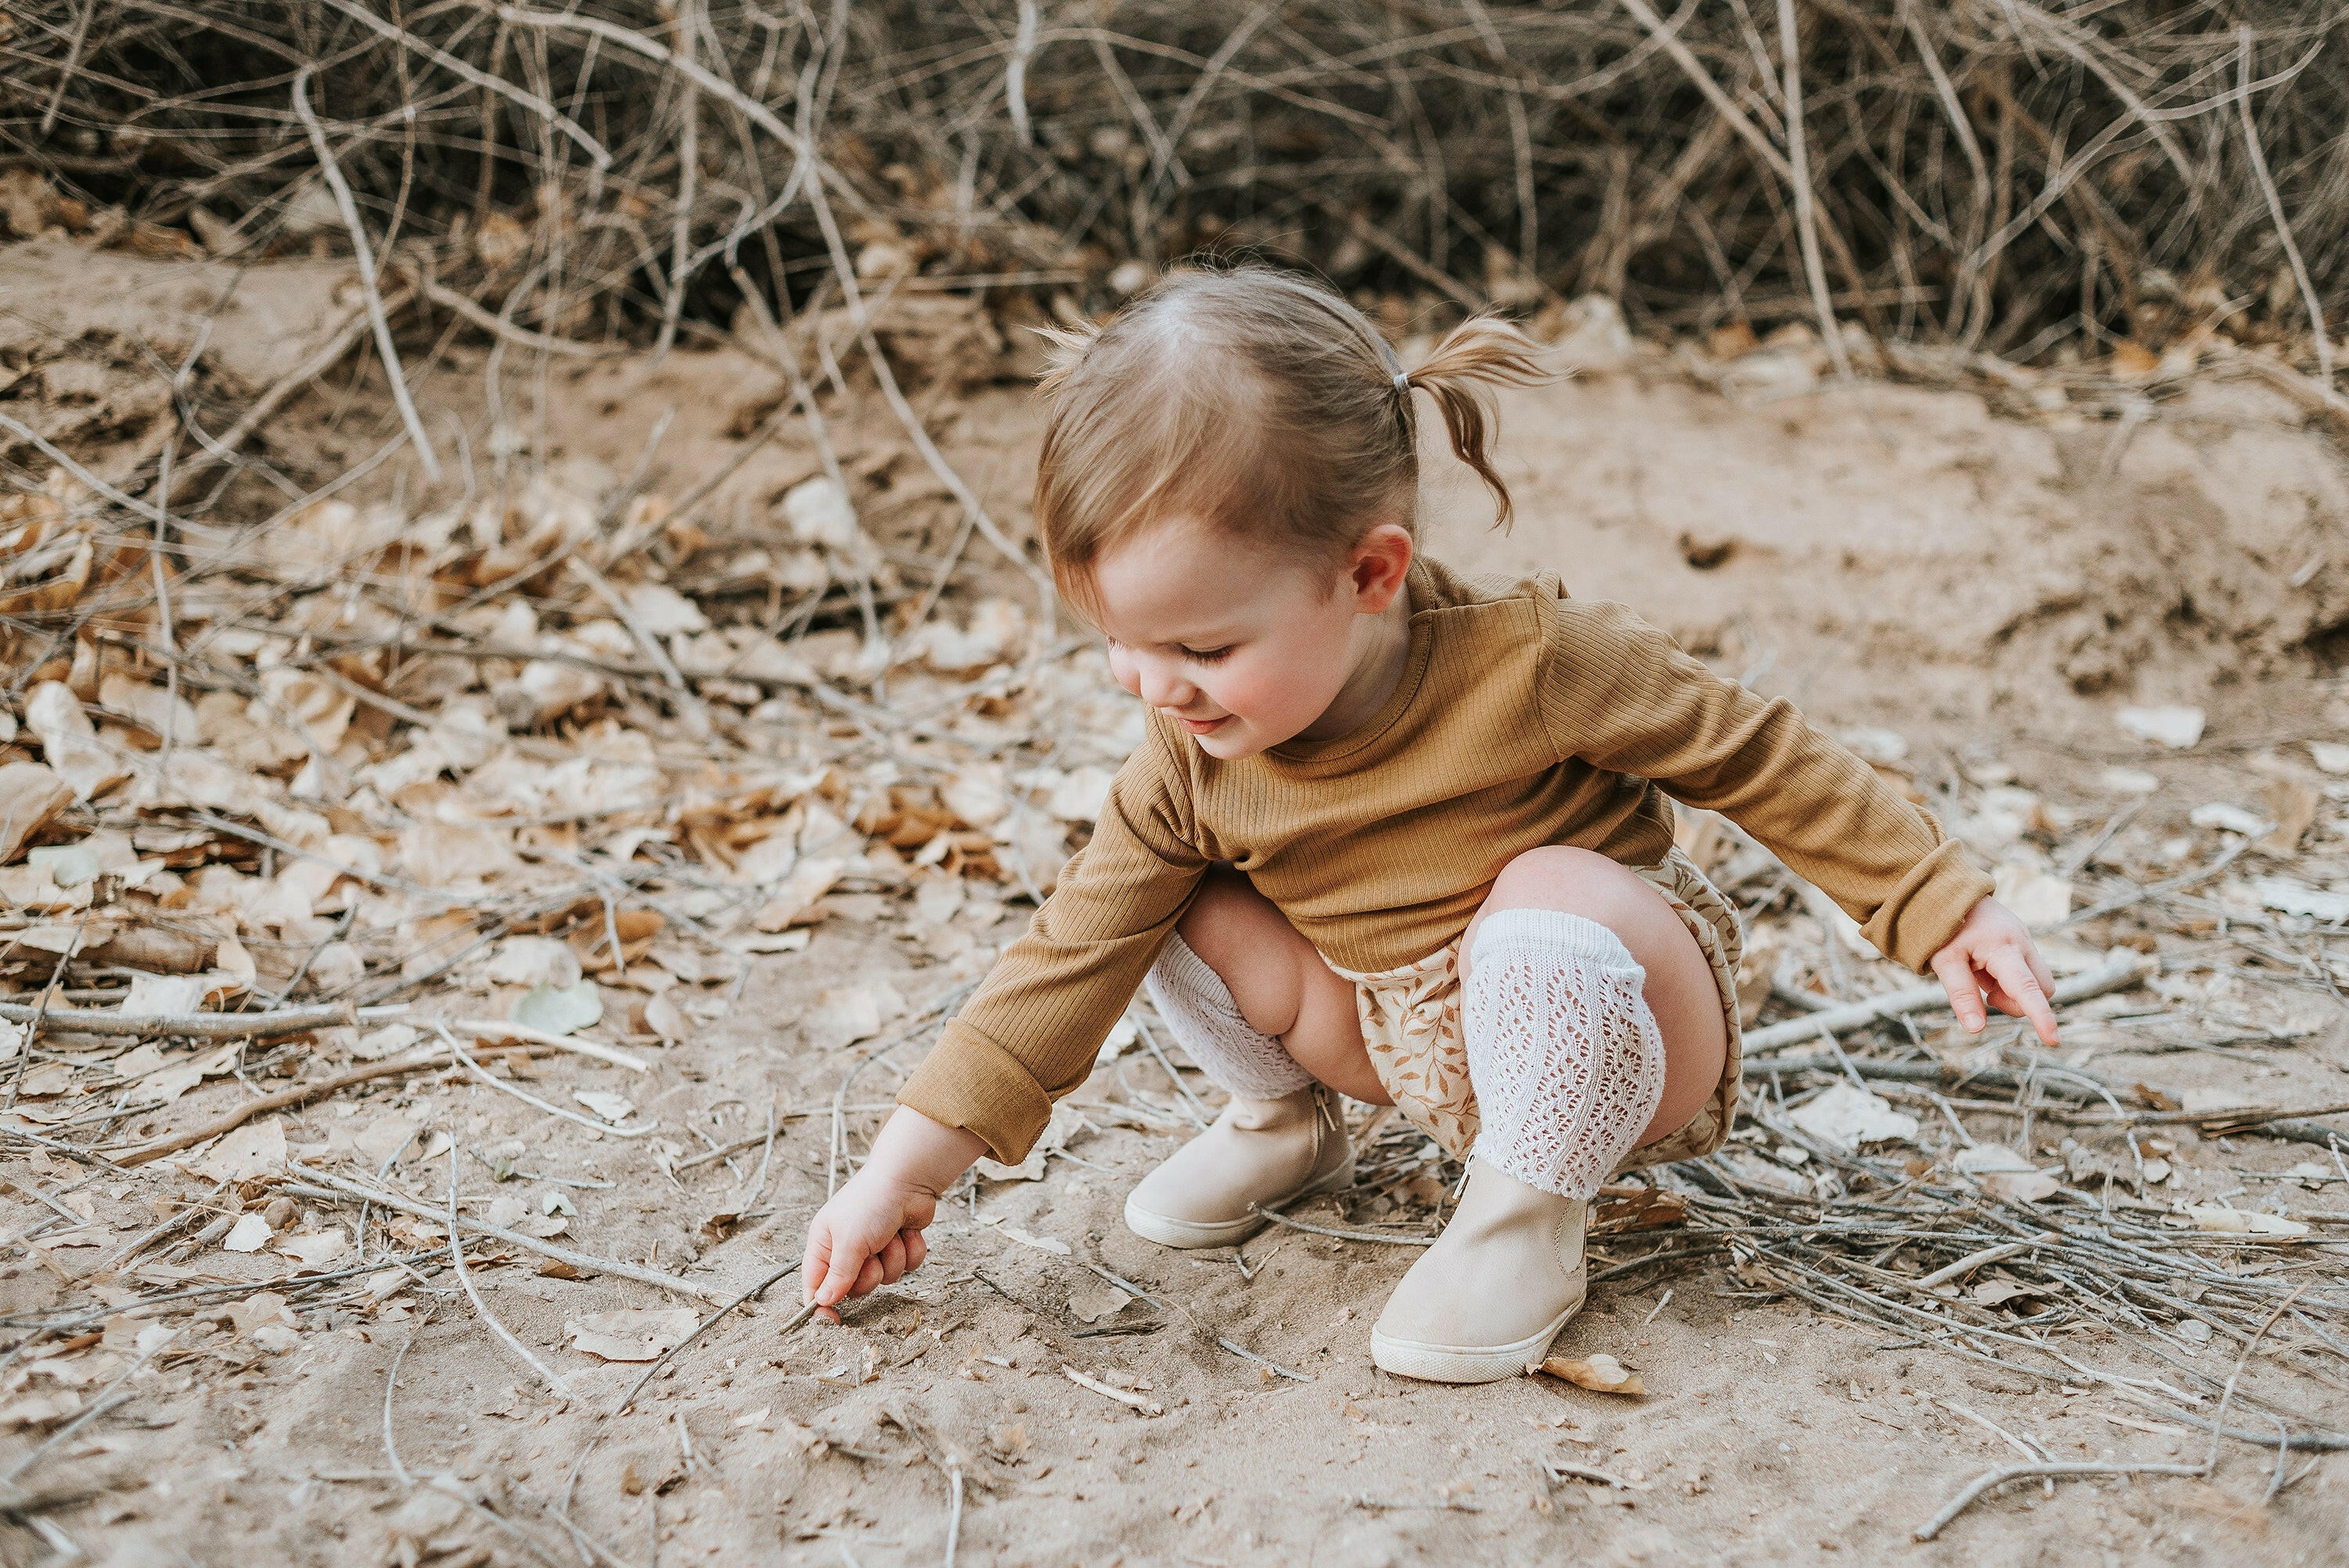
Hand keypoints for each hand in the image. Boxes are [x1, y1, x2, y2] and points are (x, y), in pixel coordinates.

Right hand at [801, 1106, 985, 1322]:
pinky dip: (910, 1251)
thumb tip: (823, 1302)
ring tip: (891, 1235)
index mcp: (824, 1243)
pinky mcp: (899, 1245)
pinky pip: (906, 1267)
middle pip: (854, 1287)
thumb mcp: (849, 1242)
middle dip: (869, 1275)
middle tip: (872, 1255)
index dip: (822, 1305)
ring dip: (892, 1259)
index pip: (815, 1284)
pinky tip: (906, 1231)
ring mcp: (874, 1247)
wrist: (908, 1178)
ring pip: (885, 1278)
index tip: (834, 1322)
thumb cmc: (871, 1203)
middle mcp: (847, 1247)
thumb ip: (838, 1275)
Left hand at [1928, 896, 2058, 1045]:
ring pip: (2036, 983)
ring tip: (1982, 976)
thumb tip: (1976, 1029)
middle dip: (2018, 1003)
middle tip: (1985, 993)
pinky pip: (2027, 972)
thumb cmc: (1944, 927)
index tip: (2052, 1039)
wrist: (1949, 891)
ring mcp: (2026, 942)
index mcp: (2004, 949)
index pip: (2028, 989)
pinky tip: (1987, 968)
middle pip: (2041, 990)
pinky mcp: (2023, 943)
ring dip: (2013, 991)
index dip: (2040, 1016)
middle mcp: (2023, 945)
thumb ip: (1962, 995)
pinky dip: (2009, 980)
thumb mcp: (1944, 961)